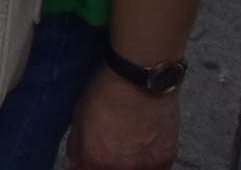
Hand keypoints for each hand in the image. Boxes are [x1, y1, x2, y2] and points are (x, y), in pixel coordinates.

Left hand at [66, 68, 181, 169]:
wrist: (141, 79)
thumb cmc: (108, 91)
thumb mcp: (79, 116)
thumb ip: (76, 146)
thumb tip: (74, 162)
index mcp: (97, 158)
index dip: (85, 165)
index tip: (86, 161)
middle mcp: (121, 168)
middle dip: (106, 163)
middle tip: (109, 148)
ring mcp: (146, 165)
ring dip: (128, 164)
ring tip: (127, 146)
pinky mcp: (166, 159)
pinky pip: (155, 169)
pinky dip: (148, 161)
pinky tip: (143, 145)